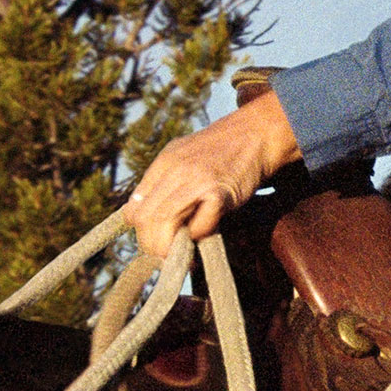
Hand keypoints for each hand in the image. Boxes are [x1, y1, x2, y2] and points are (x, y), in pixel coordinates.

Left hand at [127, 87, 302, 267]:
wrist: (256, 133)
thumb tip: (140, 216)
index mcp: (163, 164)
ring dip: (170, 248)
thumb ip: (163, 183)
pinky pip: (199, 226)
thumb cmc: (223, 152)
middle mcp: (174, 171)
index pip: (133, 210)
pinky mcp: (218, 193)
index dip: (141, 232)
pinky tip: (206, 234)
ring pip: (164, 222)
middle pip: (145, 219)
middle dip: (152, 245)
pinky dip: (199, 237)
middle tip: (165, 257)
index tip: (154, 241)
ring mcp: (195, 181)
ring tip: (181, 255)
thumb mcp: (183, 157)